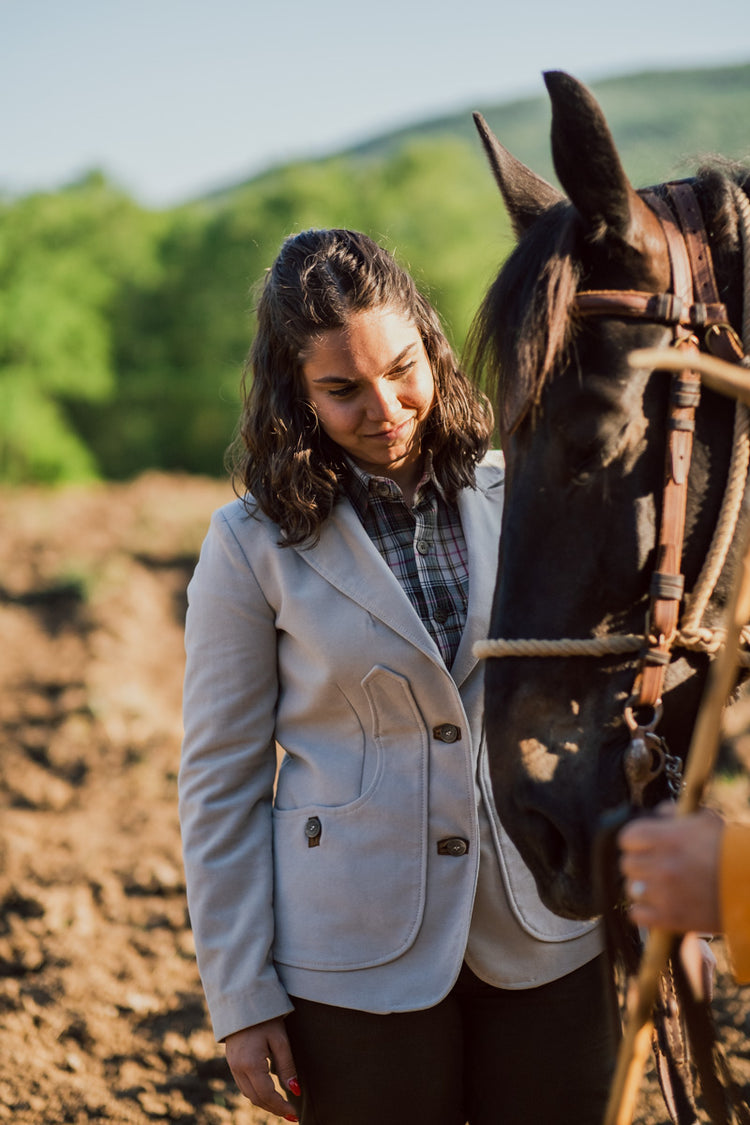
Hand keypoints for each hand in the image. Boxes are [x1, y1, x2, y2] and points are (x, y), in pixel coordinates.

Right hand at [225, 1017, 300, 1121]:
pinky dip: (256, 1093)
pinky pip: (243, 1085)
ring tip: (282, 1106)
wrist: (243, 1000)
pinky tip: (268, 1092)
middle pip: (256, 1099)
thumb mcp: (280, 1039)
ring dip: (265, 1103)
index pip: (266, 1095)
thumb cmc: (265, 1018)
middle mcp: (238, 1069)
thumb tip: (296, 1091)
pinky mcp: (231, 1062)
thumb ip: (287, 1066)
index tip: (295, 1114)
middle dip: (273, 1109)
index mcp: (250, 1064)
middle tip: (290, 1114)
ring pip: (248, 1094)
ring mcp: (232, 1066)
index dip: (281, 1107)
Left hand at [619, 803, 723, 933]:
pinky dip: (644, 911)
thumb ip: (675, 813)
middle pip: (627, 863)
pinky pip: (637, 914)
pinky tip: (657, 904)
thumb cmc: (730, 850)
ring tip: (659, 886)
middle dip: (639, 863)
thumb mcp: (705, 820)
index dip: (635, 841)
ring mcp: (664, 893)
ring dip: (643, 887)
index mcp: (666, 838)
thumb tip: (657, 815)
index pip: (627, 837)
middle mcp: (661, 865)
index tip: (643, 845)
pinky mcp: (670, 918)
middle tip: (654, 865)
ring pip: (631, 888)